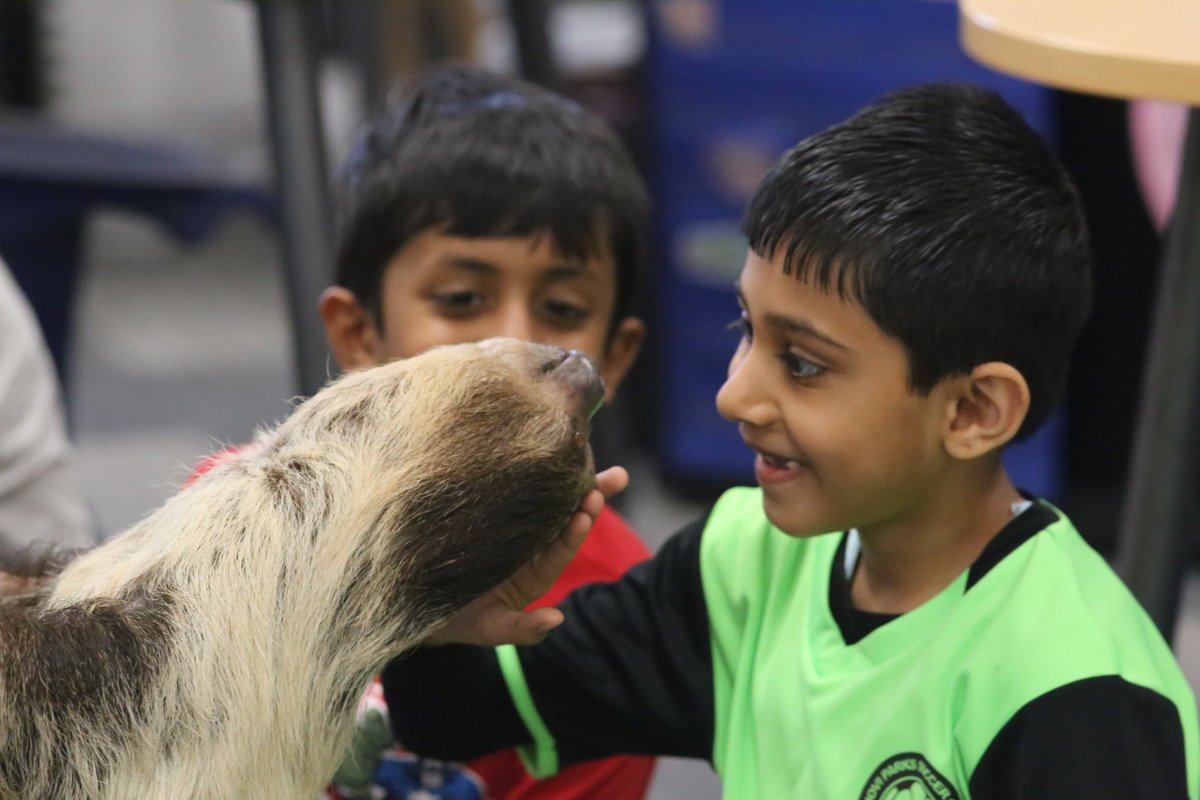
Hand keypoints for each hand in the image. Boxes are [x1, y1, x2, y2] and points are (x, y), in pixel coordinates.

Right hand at [424, 466, 628, 647]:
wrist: (421, 602)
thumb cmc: (460, 620)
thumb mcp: (490, 629)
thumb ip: (522, 629)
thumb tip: (556, 620)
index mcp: (536, 572)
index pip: (561, 549)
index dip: (575, 532)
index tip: (587, 513)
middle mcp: (530, 545)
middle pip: (565, 517)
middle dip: (588, 496)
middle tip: (615, 478)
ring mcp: (510, 526)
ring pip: (543, 499)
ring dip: (565, 479)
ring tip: (587, 454)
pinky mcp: (489, 512)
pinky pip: (510, 491)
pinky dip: (523, 473)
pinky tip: (534, 452)